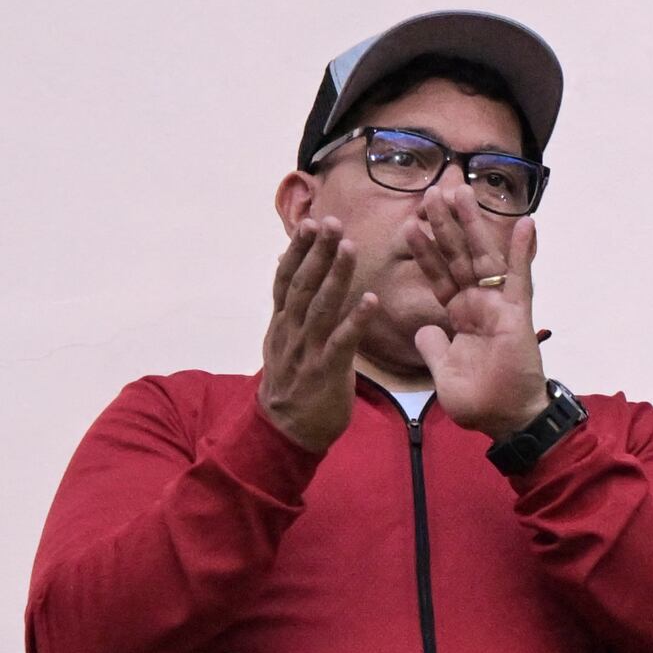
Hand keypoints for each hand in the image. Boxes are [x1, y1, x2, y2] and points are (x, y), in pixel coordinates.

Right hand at [256, 217, 372, 455]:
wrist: (284, 431)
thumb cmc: (292, 384)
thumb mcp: (284, 343)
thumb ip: (289, 310)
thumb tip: (287, 273)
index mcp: (282, 324)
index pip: (286, 279)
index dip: (297, 251)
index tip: (309, 224)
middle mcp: (291, 332)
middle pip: (302, 284)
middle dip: (317, 252)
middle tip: (331, 222)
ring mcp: (307, 350)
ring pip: (320, 306)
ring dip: (335, 275)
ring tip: (349, 247)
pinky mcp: (326, 371)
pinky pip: (342, 342)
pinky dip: (356, 320)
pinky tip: (371, 300)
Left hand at [411, 196, 551, 436]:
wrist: (507, 421)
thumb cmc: (480, 403)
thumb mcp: (443, 373)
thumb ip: (433, 349)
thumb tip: (425, 332)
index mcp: (459, 317)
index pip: (439, 275)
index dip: (425, 250)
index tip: (412, 222)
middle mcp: (479, 306)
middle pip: (458, 257)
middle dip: (445, 225)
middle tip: (432, 192)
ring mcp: (500, 307)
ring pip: (483, 258)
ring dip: (472, 226)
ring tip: (459, 192)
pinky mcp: (518, 315)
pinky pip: (521, 278)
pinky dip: (523, 251)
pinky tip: (525, 223)